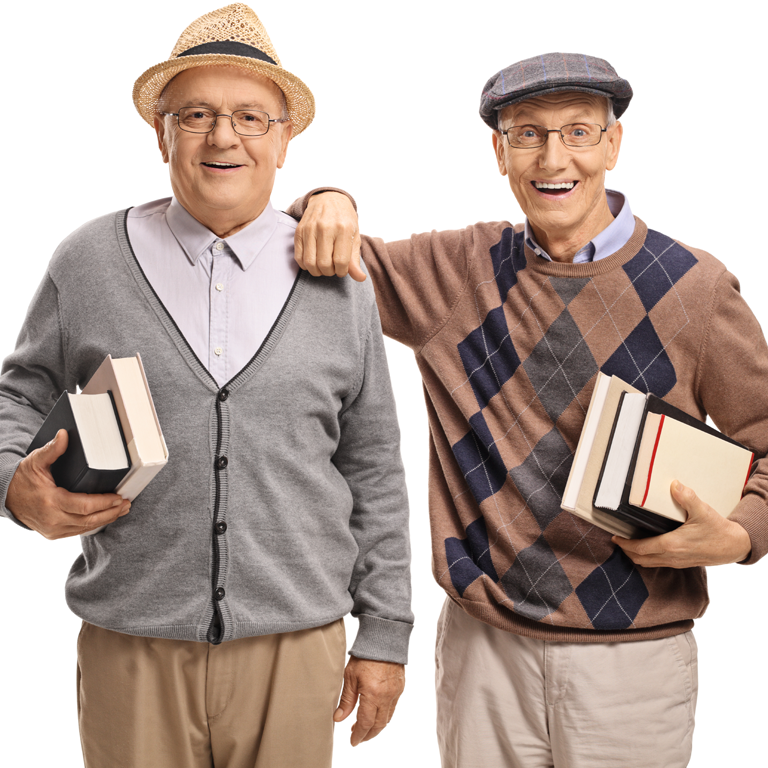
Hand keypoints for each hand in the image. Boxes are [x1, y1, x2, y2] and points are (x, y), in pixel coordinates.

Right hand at [6, 429, 129, 538]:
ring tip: (122, 510)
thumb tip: (64, 434)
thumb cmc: (22, 479)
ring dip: (106, 519)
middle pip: (89, 519)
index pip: (85, 506)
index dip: (104, 502)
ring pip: (85, 528)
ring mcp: (53, 529)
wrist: (5, 498)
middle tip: (127, 503)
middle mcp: (53, 519)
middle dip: (111, 512)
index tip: (119, 496)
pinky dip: (93, 524)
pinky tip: (105, 517)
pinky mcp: (53, 534)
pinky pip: (78, 531)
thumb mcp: (35, 461)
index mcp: (51, 501)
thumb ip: (52, 450)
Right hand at [294, 192, 364, 281]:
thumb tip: (360, 278)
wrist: (328, 198)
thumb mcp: (355, 237)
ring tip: (322, 266)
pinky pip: (299, 256)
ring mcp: (310, 228)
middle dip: (329, 272)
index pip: (341, 261)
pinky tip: (313, 262)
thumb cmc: (344, 220)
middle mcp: (325, 227)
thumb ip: (355, 259)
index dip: (341, 271)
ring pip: (310, 262)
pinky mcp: (299, 230)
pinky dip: (305, 265)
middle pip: (324, 264)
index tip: (342, 269)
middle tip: (332, 268)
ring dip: (317, 271)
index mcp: (343, 229)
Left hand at [333, 656, 404, 745]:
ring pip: (387, 718)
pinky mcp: (400, 687)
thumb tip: (339, 719)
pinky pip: (393, 708)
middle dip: (368, 734)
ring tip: (364, 727)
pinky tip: (375, 713)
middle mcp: (386, 696)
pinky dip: (384, 715)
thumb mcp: (350, 676)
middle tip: (357, 737)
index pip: (365, 723)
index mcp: (372, 694)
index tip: (353, 741)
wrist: (384, 638)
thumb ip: (346, 700)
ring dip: (376, 726)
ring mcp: (395, 692)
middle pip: (378, 725)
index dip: (359, 735)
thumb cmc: (364, 655)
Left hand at [612, 480, 751, 567]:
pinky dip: (647, 558)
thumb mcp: (702, 511)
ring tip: (627, 545)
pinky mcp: (682, 563)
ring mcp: (676, 562)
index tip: (615, 537)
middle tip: (617, 540)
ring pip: (648, 564)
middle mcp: (671, 557)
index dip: (625, 544)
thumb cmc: (717, 529)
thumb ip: (687, 497)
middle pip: (640, 559)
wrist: (734, 546)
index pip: (640, 548)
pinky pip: (658, 564)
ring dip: (635, 556)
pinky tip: (647, 549)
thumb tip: (674, 485)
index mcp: (671, 545)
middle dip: (626, 551)